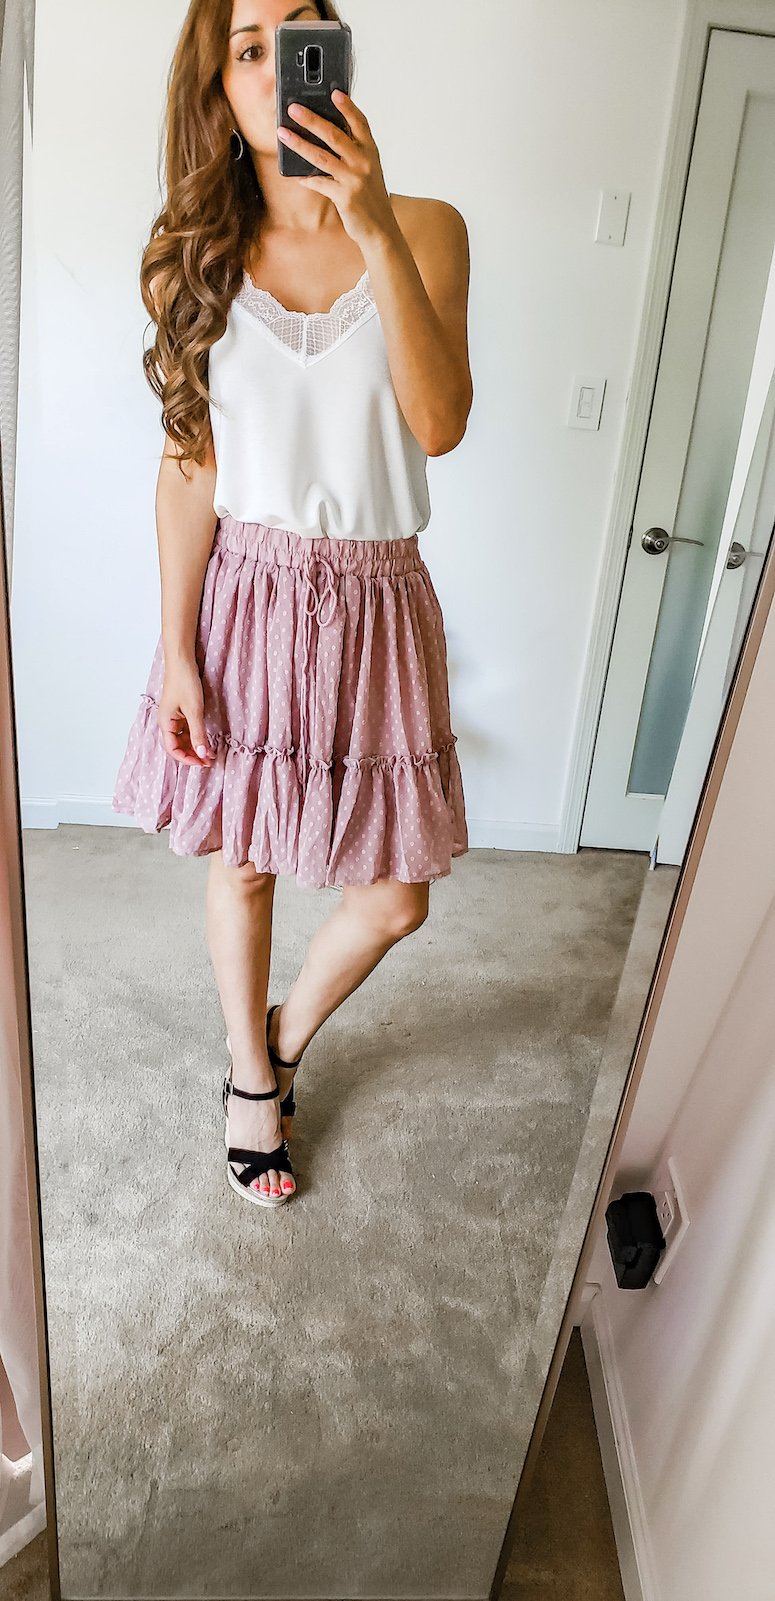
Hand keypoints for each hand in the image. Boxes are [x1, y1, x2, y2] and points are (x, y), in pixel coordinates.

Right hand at [158, 658, 215, 766]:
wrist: (182, 661)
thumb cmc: (185, 682)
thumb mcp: (194, 710)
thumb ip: (198, 734)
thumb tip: (203, 754)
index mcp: (165, 723)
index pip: (173, 750)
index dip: (188, 759)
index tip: (203, 762)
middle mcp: (168, 722)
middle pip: (178, 747)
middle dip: (193, 755)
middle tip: (210, 760)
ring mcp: (174, 717)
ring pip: (183, 739)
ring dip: (195, 747)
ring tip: (211, 752)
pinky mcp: (181, 711)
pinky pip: (187, 730)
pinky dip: (196, 736)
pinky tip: (207, 740)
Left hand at [277, 89, 396, 250]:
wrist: (380, 229)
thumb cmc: (370, 197)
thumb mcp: (368, 170)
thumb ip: (353, 152)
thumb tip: (324, 136)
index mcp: (370, 152)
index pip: (360, 122)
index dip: (348, 107)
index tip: (334, 92)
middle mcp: (363, 162)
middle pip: (334, 134)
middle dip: (311, 119)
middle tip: (293, 108)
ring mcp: (354, 179)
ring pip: (321, 156)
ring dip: (299, 143)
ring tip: (283, 133)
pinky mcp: (345, 196)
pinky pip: (319, 183)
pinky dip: (305, 178)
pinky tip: (293, 174)